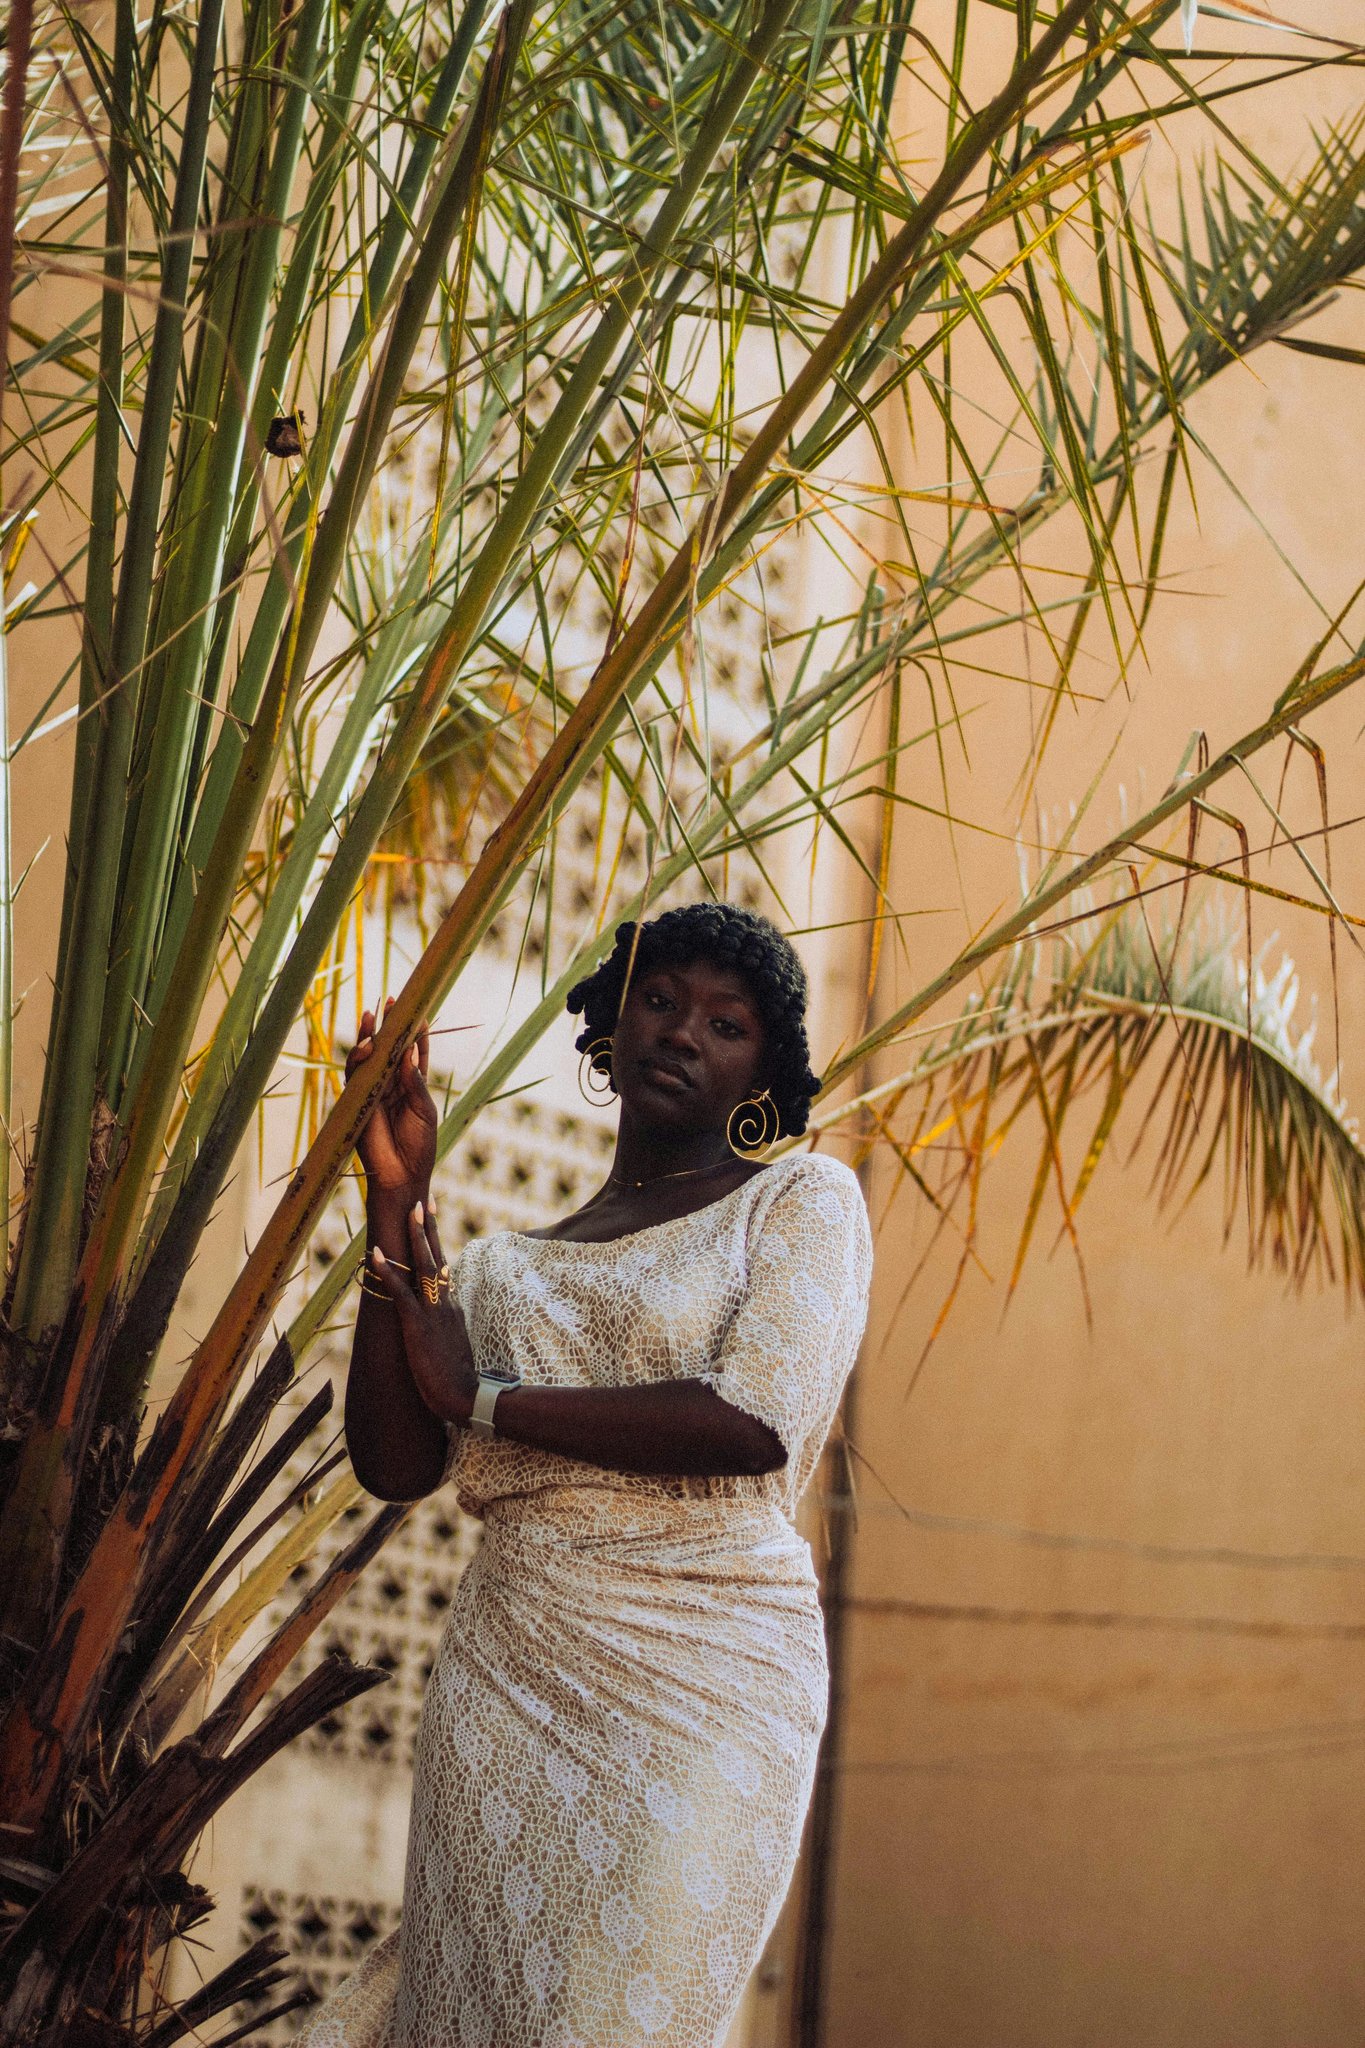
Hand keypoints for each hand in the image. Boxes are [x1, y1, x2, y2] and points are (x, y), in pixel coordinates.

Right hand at [347, 999, 437, 1197]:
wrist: (401, 1177)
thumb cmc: (419, 1146)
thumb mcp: (423, 1110)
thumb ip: (414, 1082)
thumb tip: (409, 1052)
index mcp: (412, 1086)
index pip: (414, 1052)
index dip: (415, 1032)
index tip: (419, 1011)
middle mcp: (391, 1085)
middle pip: (389, 1049)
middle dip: (390, 1026)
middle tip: (392, 1001)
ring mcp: (372, 1092)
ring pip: (368, 1058)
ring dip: (371, 1037)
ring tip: (374, 1017)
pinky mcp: (357, 1102)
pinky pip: (355, 1076)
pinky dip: (360, 1059)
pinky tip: (369, 1046)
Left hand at [369, 1203, 476, 1426]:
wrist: (466, 1397)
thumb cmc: (459, 1382)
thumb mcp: (454, 1350)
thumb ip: (448, 1333)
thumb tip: (444, 1327)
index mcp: (452, 1308)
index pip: (444, 1269)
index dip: (437, 1245)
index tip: (432, 1222)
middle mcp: (445, 1303)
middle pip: (438, 1257)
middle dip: (430, 1228)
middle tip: (424, 1200)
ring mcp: (433, 1312)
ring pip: (425, 1265)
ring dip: (416, 1236)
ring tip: (410, 1209)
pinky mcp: (417, 1324)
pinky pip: (400, 1291)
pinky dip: (387, 1270)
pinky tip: (374, 1253)